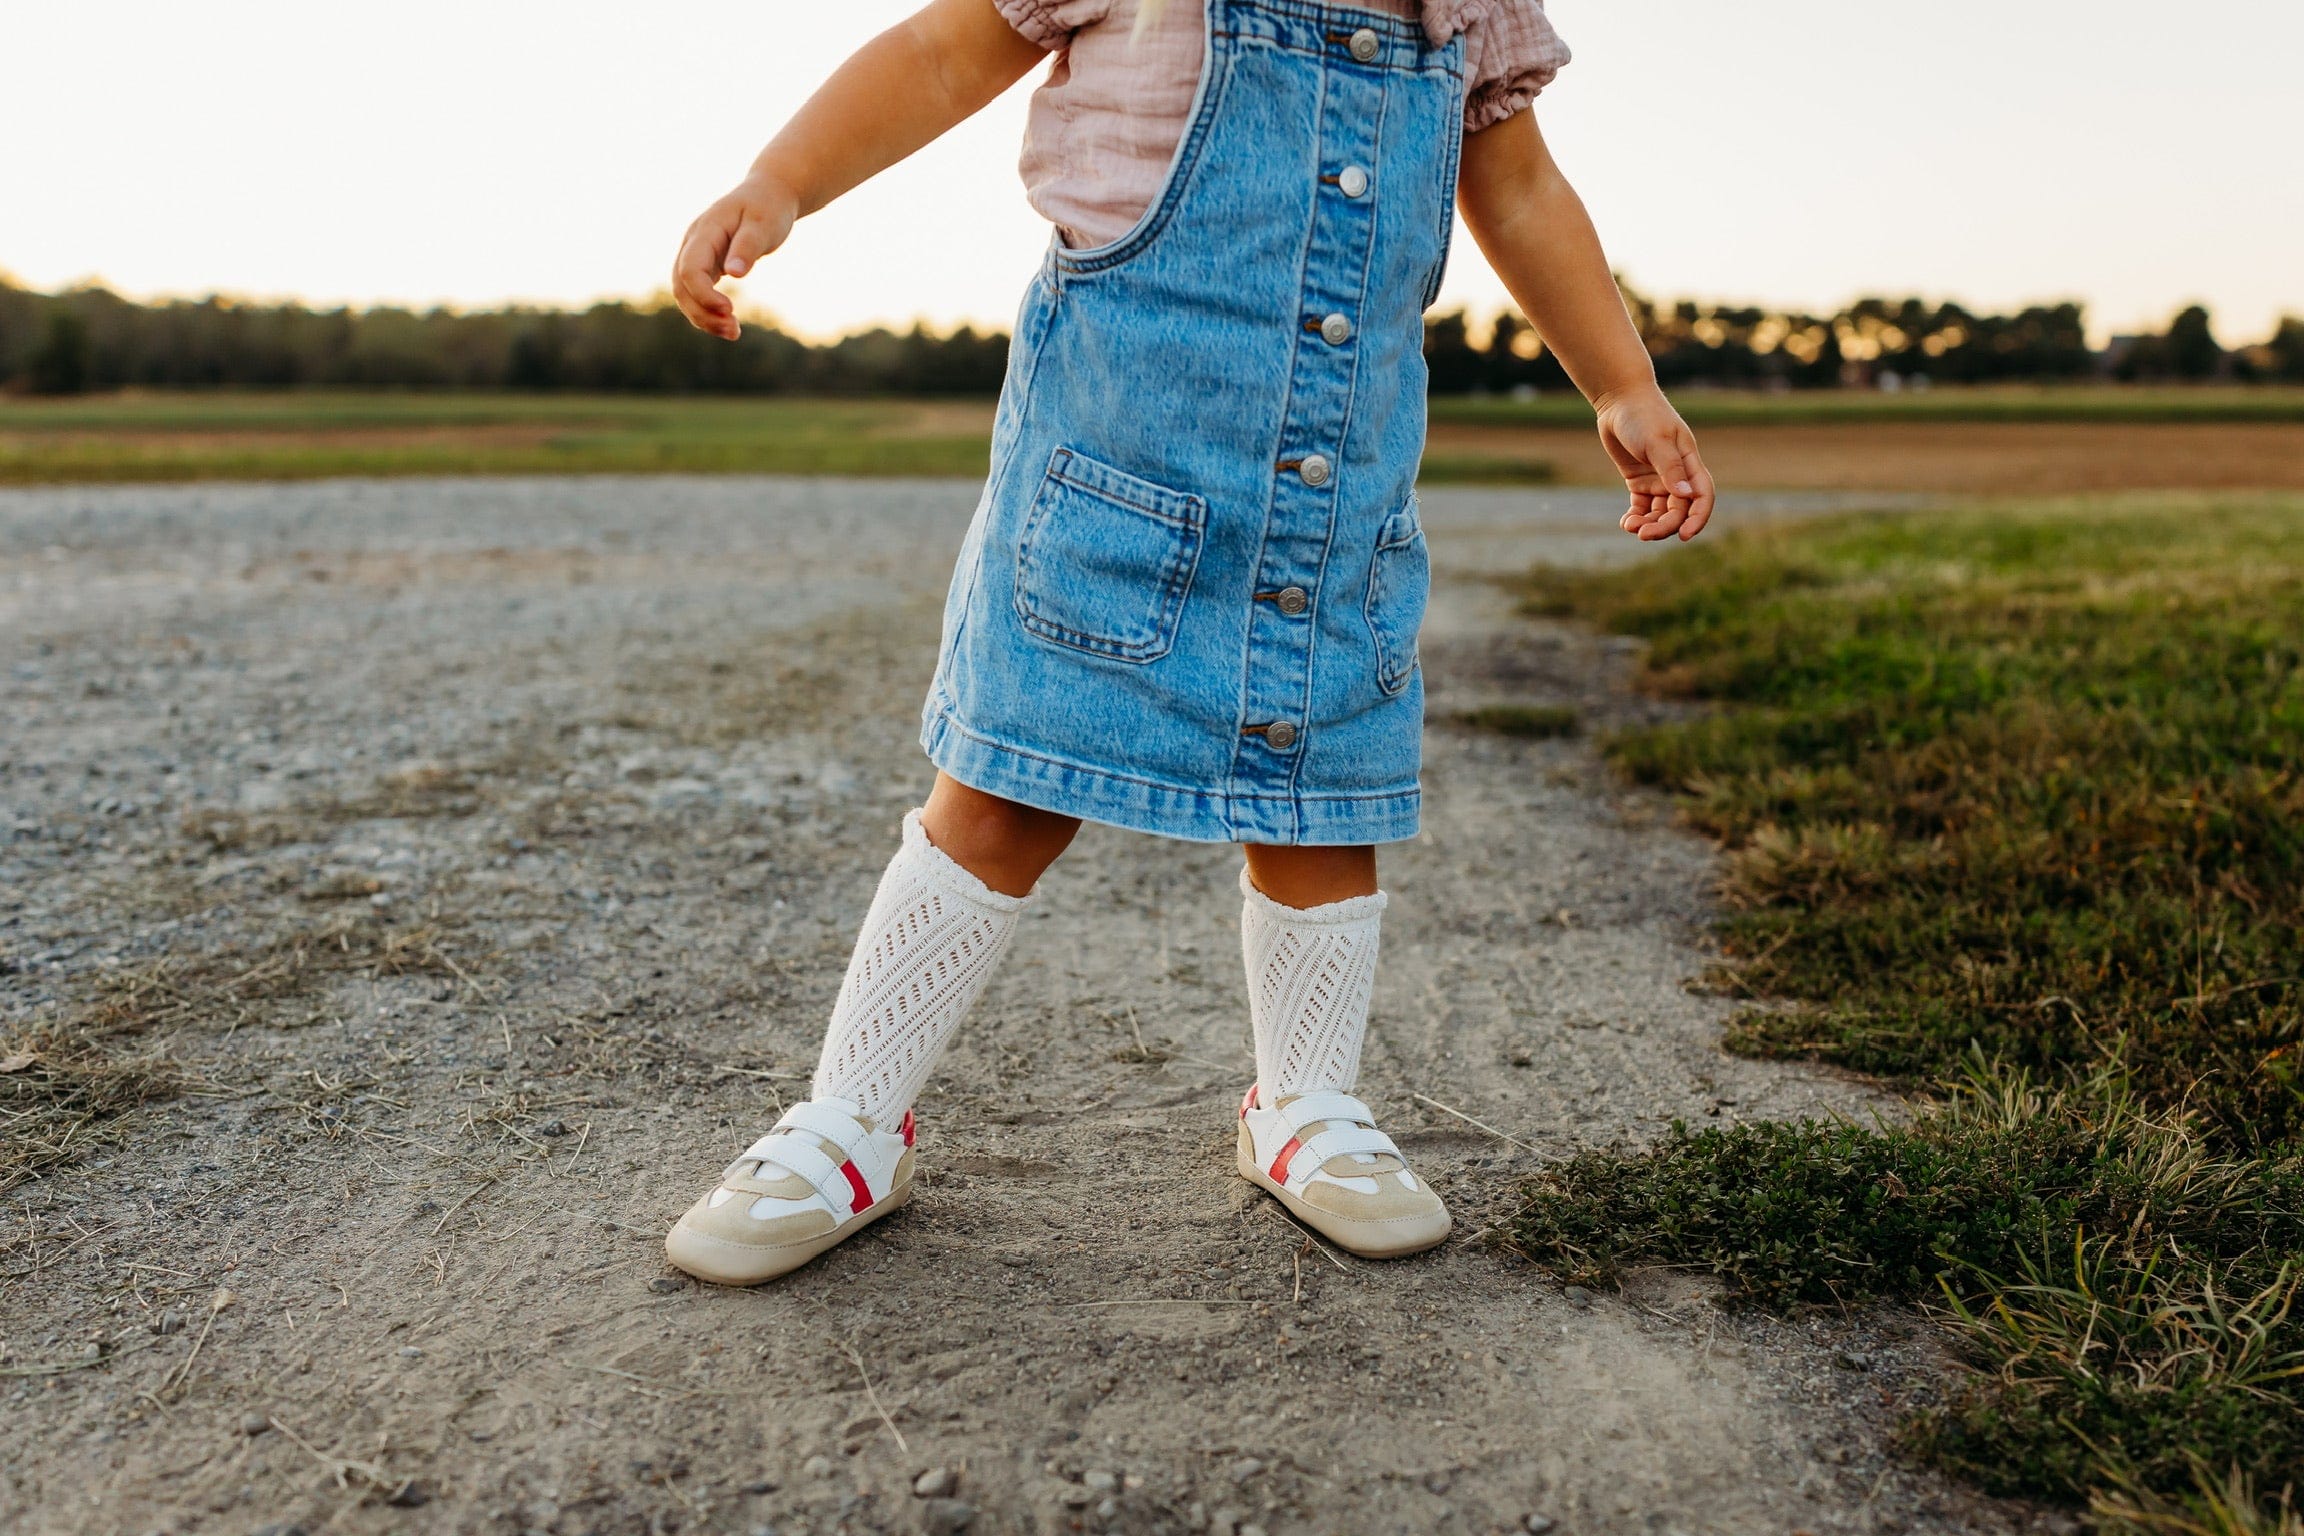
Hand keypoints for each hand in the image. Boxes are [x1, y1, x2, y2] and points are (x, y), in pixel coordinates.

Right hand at [671, 173, 798, 340]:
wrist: (768, 194)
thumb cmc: (768, 207)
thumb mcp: (763, 223)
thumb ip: (748, 246)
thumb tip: (734, 274)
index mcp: (704, 231)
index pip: (690, 269)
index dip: (704, 294)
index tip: (729, 311)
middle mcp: (693, 244)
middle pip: (681, 286)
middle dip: (702, 313)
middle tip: (733, 332)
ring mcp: (696, 254)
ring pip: (685, 294)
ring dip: (704, 317)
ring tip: (734, 333)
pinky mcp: (706, 265)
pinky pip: (697, 293)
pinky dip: (709, 312)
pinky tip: (729, 325)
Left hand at [1595, 387, 1716, 541]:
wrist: (1619, 401)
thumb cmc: (1642, 416)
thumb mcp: (1656, 440)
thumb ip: (1670, 468)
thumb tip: (1685, 496)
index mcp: (1689, 463)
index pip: (1702, 496)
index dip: (1698, 518)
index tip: (1684, 535)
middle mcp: (1677, 474)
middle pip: (1679, 510)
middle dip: (1665, 526)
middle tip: (1644, 534)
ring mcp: (1658, 479)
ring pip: (1660, 512)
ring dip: (1649, 524)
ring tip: (1631, 527)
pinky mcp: (1640, 481)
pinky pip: (1642, 507)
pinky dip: (1636, 517)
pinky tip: (1627, 523)